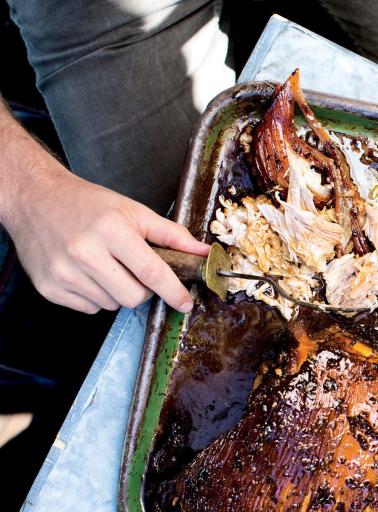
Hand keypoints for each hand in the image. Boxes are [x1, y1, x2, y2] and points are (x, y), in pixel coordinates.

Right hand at [3, 167, 208, 313]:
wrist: (36, 199)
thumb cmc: (88, 204)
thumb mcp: (133, 211)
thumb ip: (171, 234)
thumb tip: (203, 253)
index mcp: (111, 230)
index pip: (152, 272)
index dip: (174, 292)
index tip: (186, 303)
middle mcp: (84, 252)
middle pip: (134, 297)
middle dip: (143, 290)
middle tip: (134, 270)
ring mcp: (63, 273)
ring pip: (112, 305)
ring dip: (117, 292)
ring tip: (106, 265)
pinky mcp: (49, 288)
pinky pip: (89, 309)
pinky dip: (96, 296)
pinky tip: (87, 273)